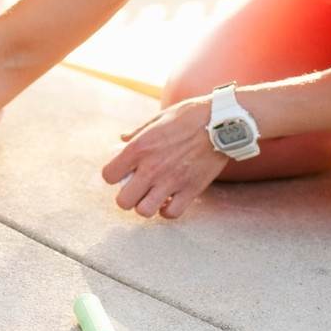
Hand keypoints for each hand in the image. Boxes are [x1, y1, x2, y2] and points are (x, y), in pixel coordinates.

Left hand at [100, 97, 228, 219]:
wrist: (221, 122)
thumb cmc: (189, 116)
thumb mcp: (158, 119)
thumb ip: (137, 133)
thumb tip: (122, 140)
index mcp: (139, 148)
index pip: (109, 175)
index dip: (114, 176)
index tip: (123, 172)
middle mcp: (151, 168)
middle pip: (123, 201)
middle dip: (127, 197)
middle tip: (137, 188)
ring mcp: (171, 181)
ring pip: (144, 211)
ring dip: (146, 205)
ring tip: (153, 195)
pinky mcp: (191, 190)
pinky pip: (171, 214)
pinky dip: (167, 210)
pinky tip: (169, 199)